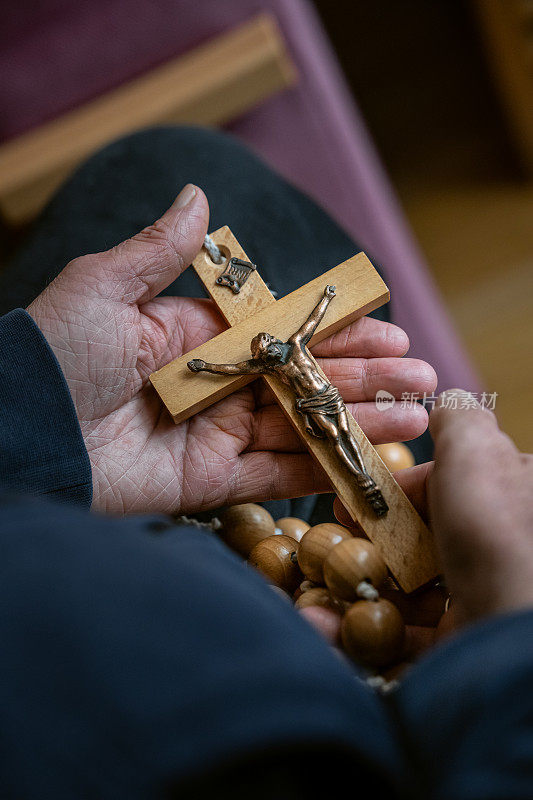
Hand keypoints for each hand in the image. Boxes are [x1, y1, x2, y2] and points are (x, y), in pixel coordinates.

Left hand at [29, 184, 436, 515]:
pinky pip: (273, 478)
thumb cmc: (55, 353)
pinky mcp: (208, 483)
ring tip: (413, 421)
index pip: (283, 332)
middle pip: (303, 382)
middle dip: (364, 380)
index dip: (337, 331)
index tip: (388, 329)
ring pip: (299, 430)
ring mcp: (214, 435)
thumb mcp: (104, 288)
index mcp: (198, 337)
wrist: (20, 432)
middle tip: (422, 380)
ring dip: (357, 425)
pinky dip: (320, 472)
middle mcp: (214, 386)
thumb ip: (160, 252)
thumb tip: (198, 197)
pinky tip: (366, 462)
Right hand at [337, 389, 532, 624]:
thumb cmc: (491, 525)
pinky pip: (407, 636)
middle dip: (373, 539)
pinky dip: (362, 630)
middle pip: (425, 536)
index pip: (450, 485)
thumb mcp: (474, 448)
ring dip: (357, 588)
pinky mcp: (463, 643)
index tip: (358, 497)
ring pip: (411, 589)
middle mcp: (504, 546)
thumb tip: (447, 401)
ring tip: (317, 588)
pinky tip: (322, 622)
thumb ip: (458, 420)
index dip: (400, 489)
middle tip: (334, 540)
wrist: (509, 622)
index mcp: (514, 497)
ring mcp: (485, 599)